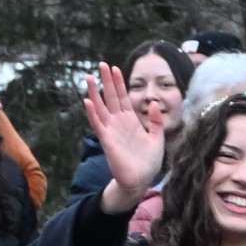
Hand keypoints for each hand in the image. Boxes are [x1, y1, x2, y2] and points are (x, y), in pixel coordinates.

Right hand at [80, 64, 165, 210]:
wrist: (141, 180)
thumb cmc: (148, 161)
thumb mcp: (157, 138)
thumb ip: (155, 120)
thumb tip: (152, 103)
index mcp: (130, 121)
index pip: (123, 97)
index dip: (119, 83)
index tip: (115, 68)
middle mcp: (119, 123)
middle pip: (111, 98)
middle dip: (106, 81)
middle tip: (101, 64)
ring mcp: (111, 130)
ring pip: (101, 108)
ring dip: (95, 93)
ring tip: (89, 77)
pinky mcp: (107, 141)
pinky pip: (98, 124)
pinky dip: (93, 113)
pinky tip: (88, 101)